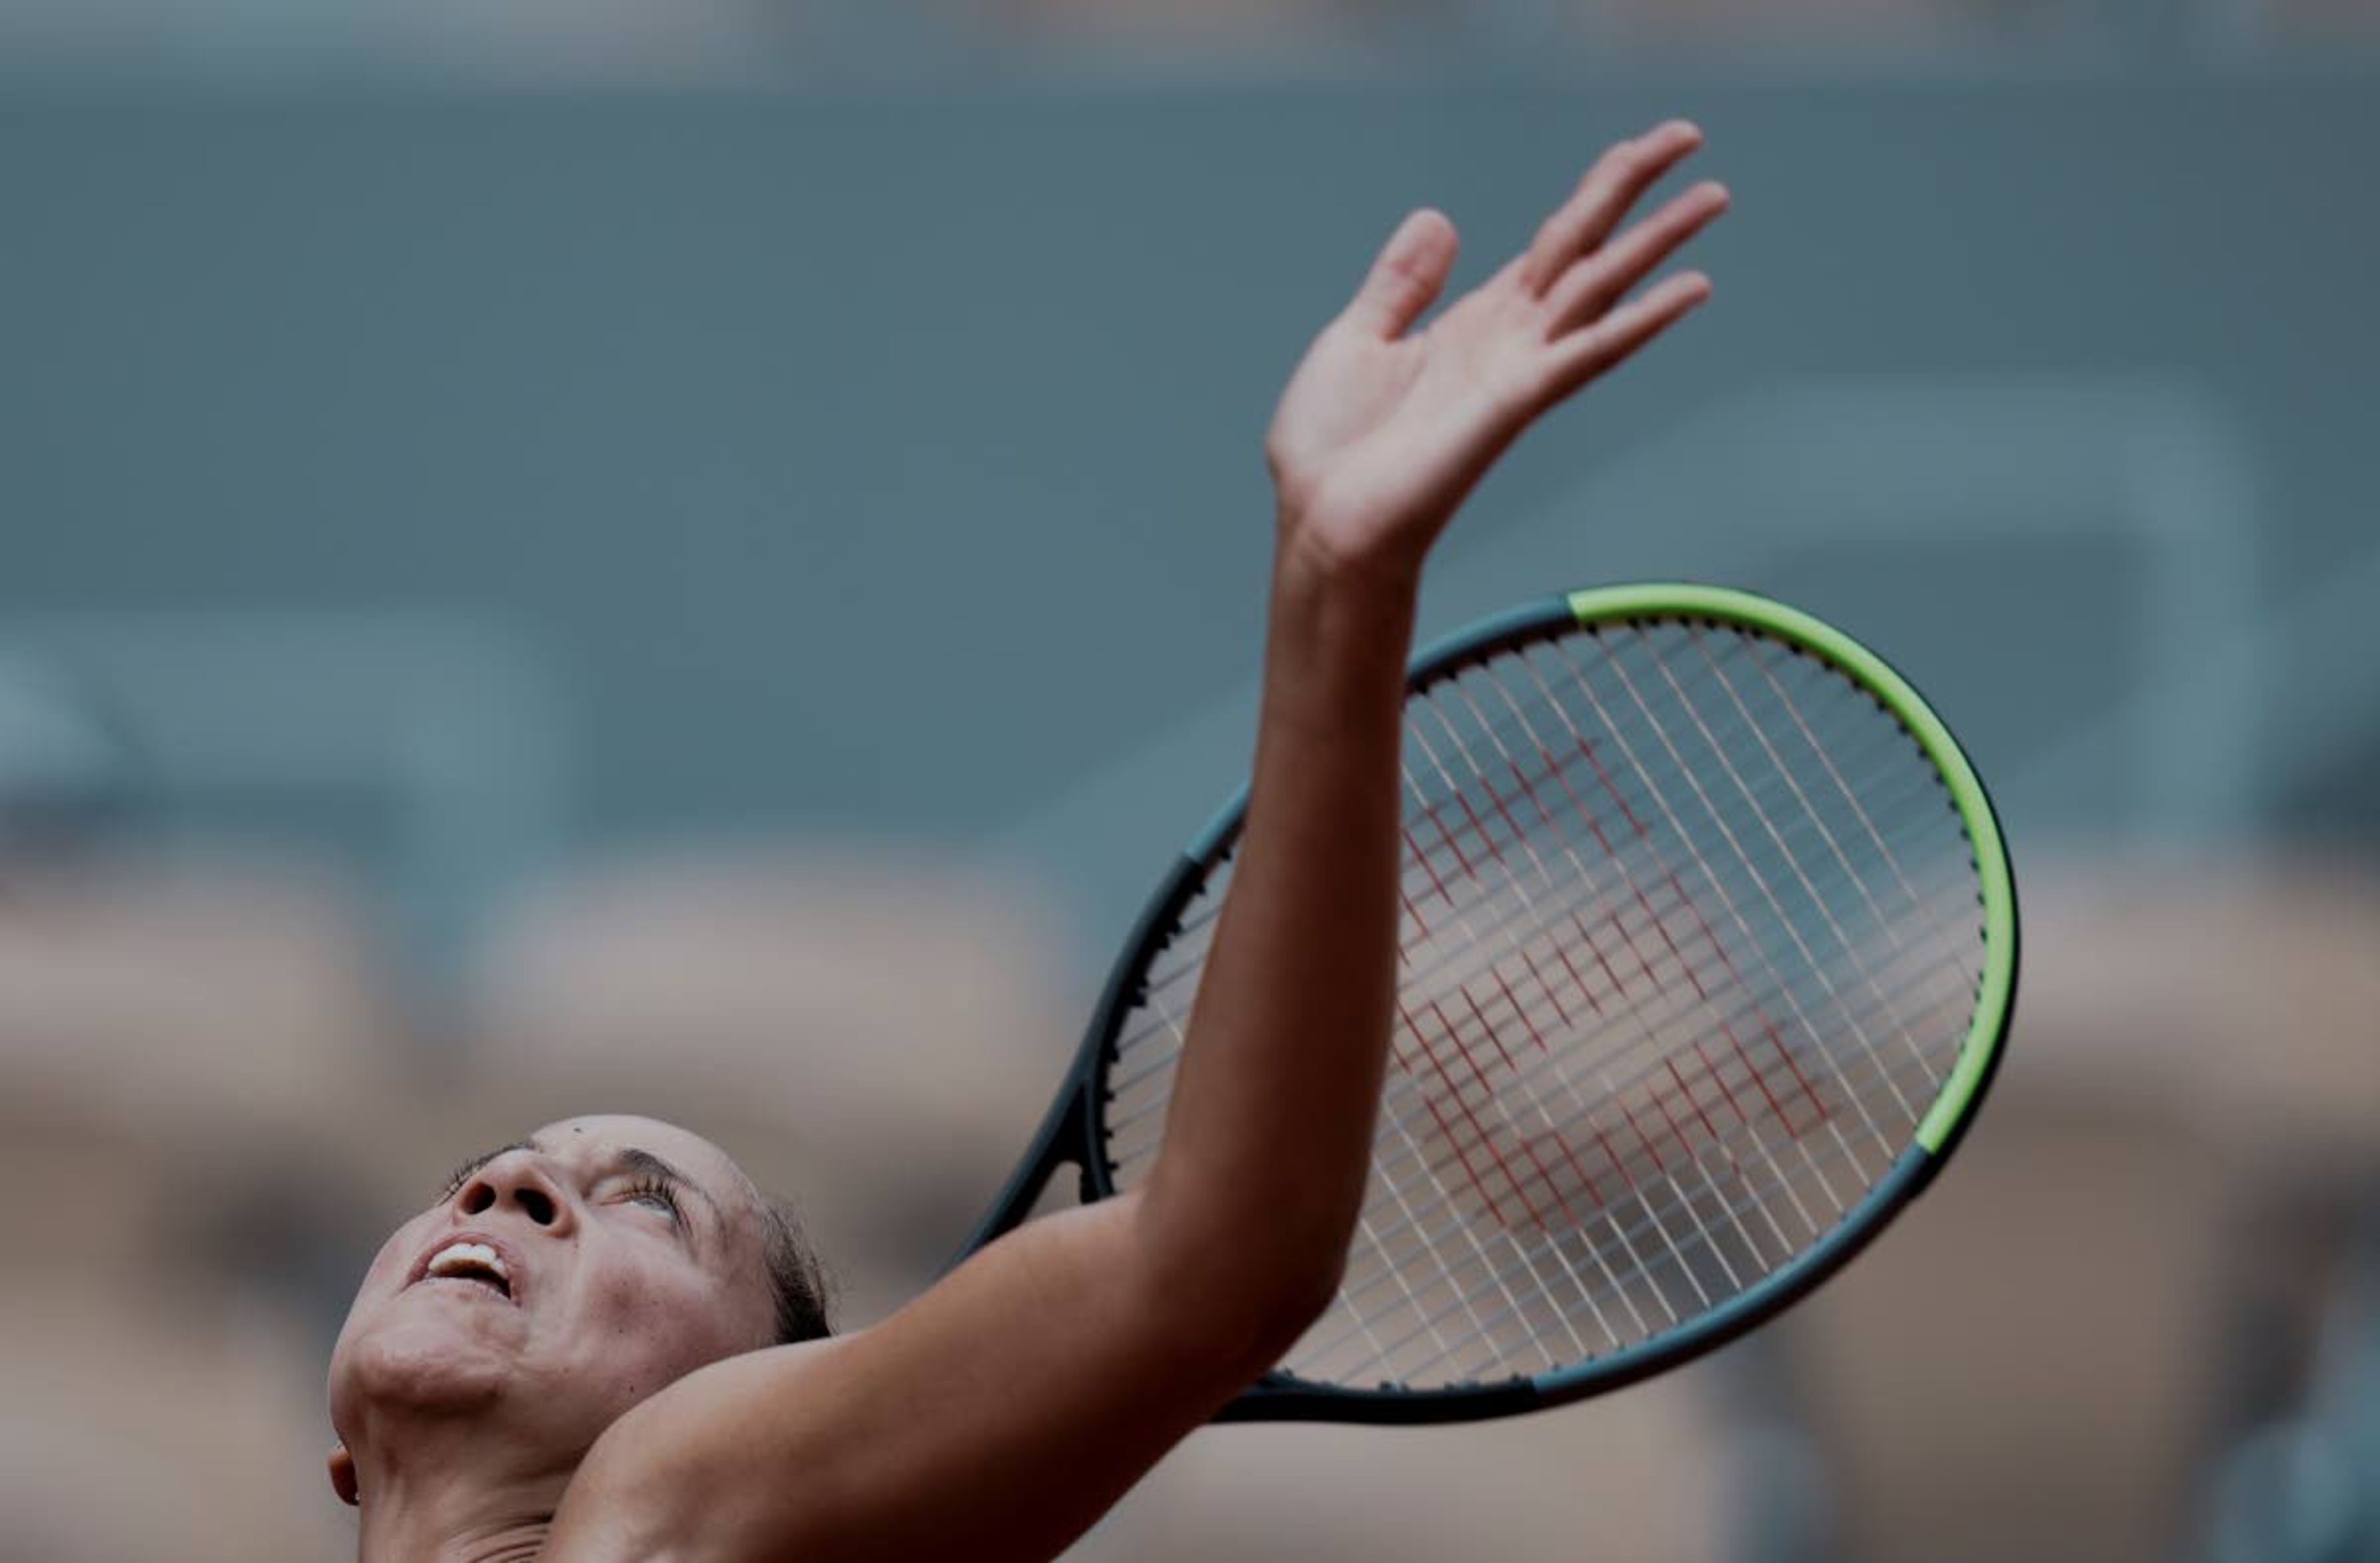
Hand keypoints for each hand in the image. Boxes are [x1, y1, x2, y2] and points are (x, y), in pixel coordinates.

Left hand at [1265, 120, 1726, 585]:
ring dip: (1660, 240)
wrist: (1324, 523)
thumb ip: (1401, 283)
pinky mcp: (1514, 402)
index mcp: (1476, 323)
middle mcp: (1510, 342)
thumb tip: (1439, 218)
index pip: (1552, 244)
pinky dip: (1639, 319)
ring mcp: (1519, 372)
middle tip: (1693, 134)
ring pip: (1601, 286)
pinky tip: (1690, 288)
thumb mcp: (1356, 340)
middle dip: (1638, 191)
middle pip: (1588, 248)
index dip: (1595, 194)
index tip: (1636, 150)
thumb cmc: (1332, 451)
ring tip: (1716, 193)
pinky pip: (1588, 352)